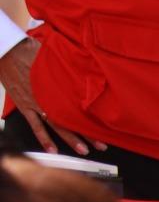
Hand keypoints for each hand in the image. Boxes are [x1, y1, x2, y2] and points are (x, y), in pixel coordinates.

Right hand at [0, 38, 105, 155]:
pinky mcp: (25, 106)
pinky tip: (52, 149)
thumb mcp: (56, 58)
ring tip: (83, 150)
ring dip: (70, 139)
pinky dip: (44, 139)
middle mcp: (50, 97)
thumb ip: (70, 68)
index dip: (93, 117)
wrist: (8, 50)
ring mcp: (36, 103)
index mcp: (60, 86)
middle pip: (72, 118)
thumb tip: (90, 71)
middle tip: (100, 145)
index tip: (106, 127)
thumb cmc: (32, 51)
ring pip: (57, 125)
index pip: (80, 105)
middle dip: (87, 133)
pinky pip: (35, 126)